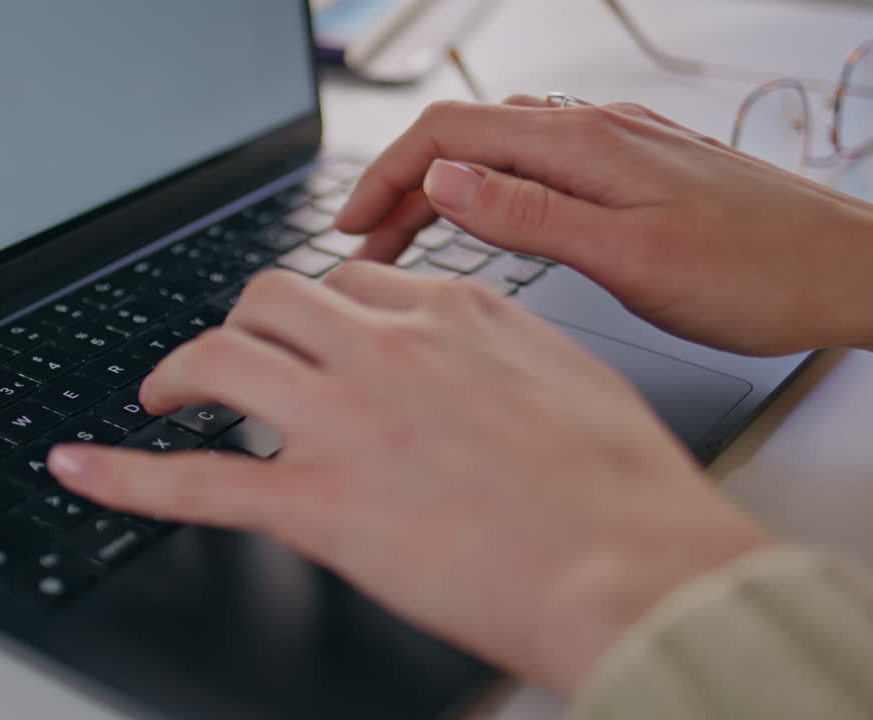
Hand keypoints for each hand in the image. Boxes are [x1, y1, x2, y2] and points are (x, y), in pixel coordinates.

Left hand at [48, 264, 771, 693]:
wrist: (636, 567)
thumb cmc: (625, 491)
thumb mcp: (571, 381)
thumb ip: (502, 358)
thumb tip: (476, 365)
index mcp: (453, 316)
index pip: (353, 283)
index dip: (318, 310)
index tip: (307, 332)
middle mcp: (387, 349)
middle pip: (272, 296)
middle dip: (238, 321)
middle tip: (226, 358)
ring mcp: (344, 422)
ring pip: (223, 356)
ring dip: (180, 371)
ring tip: (163, 397)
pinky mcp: (317, 504)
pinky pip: (196, 481)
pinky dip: (125, 474)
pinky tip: (81, 466)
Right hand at [336, 98, 872, 355]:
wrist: (851, 272)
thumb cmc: (757, 275)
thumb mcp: (628, 258)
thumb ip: (529, 215)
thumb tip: (443, 180)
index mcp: (582, 144)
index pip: (448, 134)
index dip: (384, 176)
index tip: (348, 226)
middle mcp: (595, 130)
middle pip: (465, 137)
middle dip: (400, 187)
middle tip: (365, 248)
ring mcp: (617, 146)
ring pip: (499, 151)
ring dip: (442, 190)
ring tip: (408, 243)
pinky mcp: (636, 170)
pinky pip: (539, 165)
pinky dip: (490, 193)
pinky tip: (489, 225)